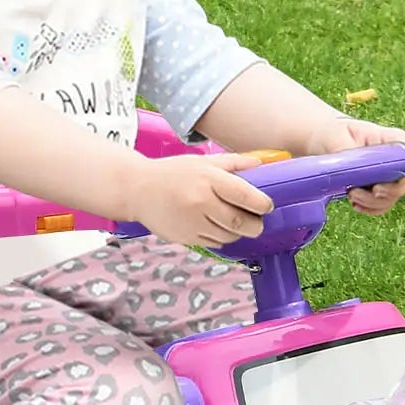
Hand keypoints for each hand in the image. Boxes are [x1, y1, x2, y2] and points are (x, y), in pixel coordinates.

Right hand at [127, 152, 275, 249]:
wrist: (136, 189)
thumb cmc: (171, 173)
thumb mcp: (201, 161)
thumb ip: (233, 163)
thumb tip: (261, 164)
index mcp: (208, 179)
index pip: (246, 196)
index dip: (262, 204)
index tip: (267, 205)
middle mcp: (201, 202)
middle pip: (241, 222)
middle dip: (256, 224)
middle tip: (257, 221)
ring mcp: (192, 223)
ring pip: (229, 236)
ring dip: (237, 232)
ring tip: (234, 222)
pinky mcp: (185, 237)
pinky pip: (213, 242)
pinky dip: (220, 237)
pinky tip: (213, 225)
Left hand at [303, 115, 404, 213]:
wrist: (322, 141)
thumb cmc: (332, 133)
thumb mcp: (336, 137)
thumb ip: (350, 154)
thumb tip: (357, 171)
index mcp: (390, 139)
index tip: (400, 176)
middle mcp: (395, 158)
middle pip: (404, 181)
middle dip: (387, 191)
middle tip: (364, 191)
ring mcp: (389, 176)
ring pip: (392, 197)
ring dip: (373, 202)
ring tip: (351, 194)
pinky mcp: (379, 189)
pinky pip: (382, 205)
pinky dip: (370, 208)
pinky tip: (356, 204)